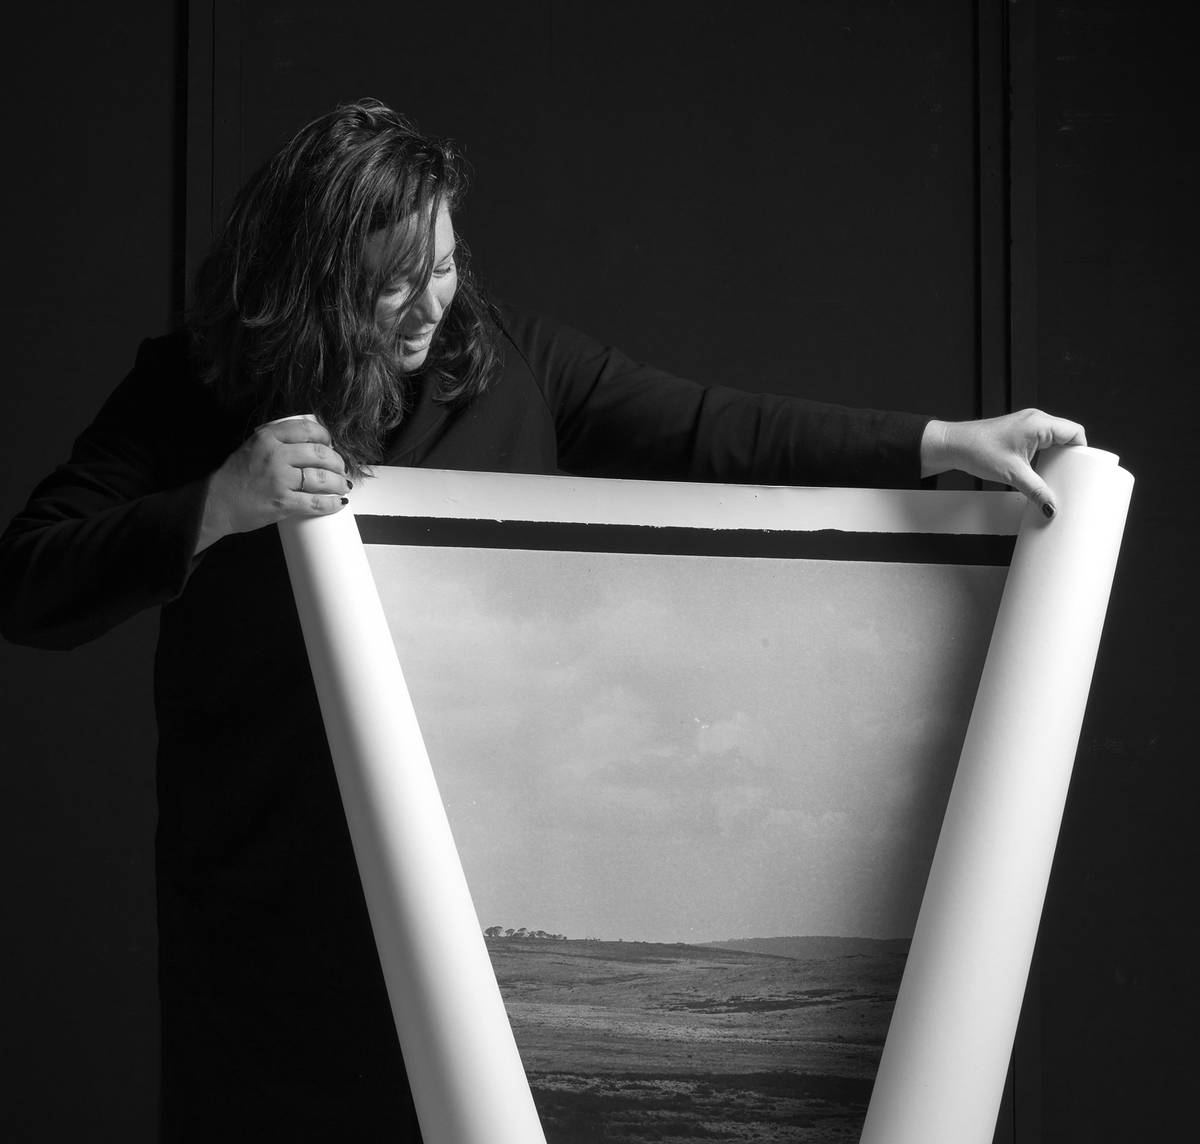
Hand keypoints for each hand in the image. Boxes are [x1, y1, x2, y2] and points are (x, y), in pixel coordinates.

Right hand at [196, 416, 350, 553]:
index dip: (325, 437)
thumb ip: (275, 441)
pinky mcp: (283, 502)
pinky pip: (316, 502)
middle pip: (320, 453)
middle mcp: (275, 455)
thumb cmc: (235, 476)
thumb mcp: (251, 447)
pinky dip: (331, 503)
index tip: (330, 444)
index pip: (307, 430)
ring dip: (338, 482)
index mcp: (267, 438)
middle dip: (337, 461)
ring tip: (342, 484)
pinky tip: (338, 502)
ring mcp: (279, 479)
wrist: (216, 502)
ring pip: (322, 477)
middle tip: (340, 467)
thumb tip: (308, 441)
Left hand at [920, 409, 1087, 517]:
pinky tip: (1043, 469)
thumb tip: (1051, 507)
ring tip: (1059, 475)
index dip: (1083, 450)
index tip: (1086, 469)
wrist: (953, 445)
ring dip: (1058, 455)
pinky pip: (1042, 440)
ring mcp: (1026, 424)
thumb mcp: (1012, 475)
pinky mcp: (1018, 432)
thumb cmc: (977, 451)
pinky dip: (1046, 453)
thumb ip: (1035, 491)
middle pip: (1068, 435)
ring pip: (1055, 438)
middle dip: (1072, 456)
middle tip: (1073, 476)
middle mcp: (1036, 419)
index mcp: (1039, 423)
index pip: (1076, 432)